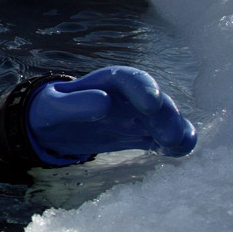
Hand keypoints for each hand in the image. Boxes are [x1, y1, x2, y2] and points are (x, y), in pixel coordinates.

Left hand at [27, 67, 196, 161]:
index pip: (127, 79)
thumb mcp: (53, 107)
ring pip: (163, 118)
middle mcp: (126, 96)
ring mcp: (136, 116)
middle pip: (153, 100)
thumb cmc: (51, 111)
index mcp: (104, 83)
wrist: (52, 126)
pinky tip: (179, 152)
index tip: (151, 104)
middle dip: (165, 115)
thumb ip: (74, 105)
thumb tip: (104, 103)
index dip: (143, 88)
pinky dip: (173, 143)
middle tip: (170, 136)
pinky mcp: (139, 134)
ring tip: (182, 144)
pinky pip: (160, 137)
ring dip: (175, 128)